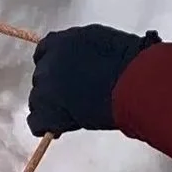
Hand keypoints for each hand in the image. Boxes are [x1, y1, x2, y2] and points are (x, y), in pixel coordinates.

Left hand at [27, 25, 159, 136]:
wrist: (135, 83)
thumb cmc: (132, 62)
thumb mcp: (104, 43)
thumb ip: (85, 52)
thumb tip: (85, 62)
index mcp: (63, 41)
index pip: (44, 52)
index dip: (52, 66)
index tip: (62, 76)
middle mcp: (50, 62)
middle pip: (41, 78)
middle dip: (54, 88)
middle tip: (74, 99)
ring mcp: (45, 87)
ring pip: (37, 101)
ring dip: (51, 107)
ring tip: (73, 114)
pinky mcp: (48, 112)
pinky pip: (36, 123)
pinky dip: (47, 127)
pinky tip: (60, 129)